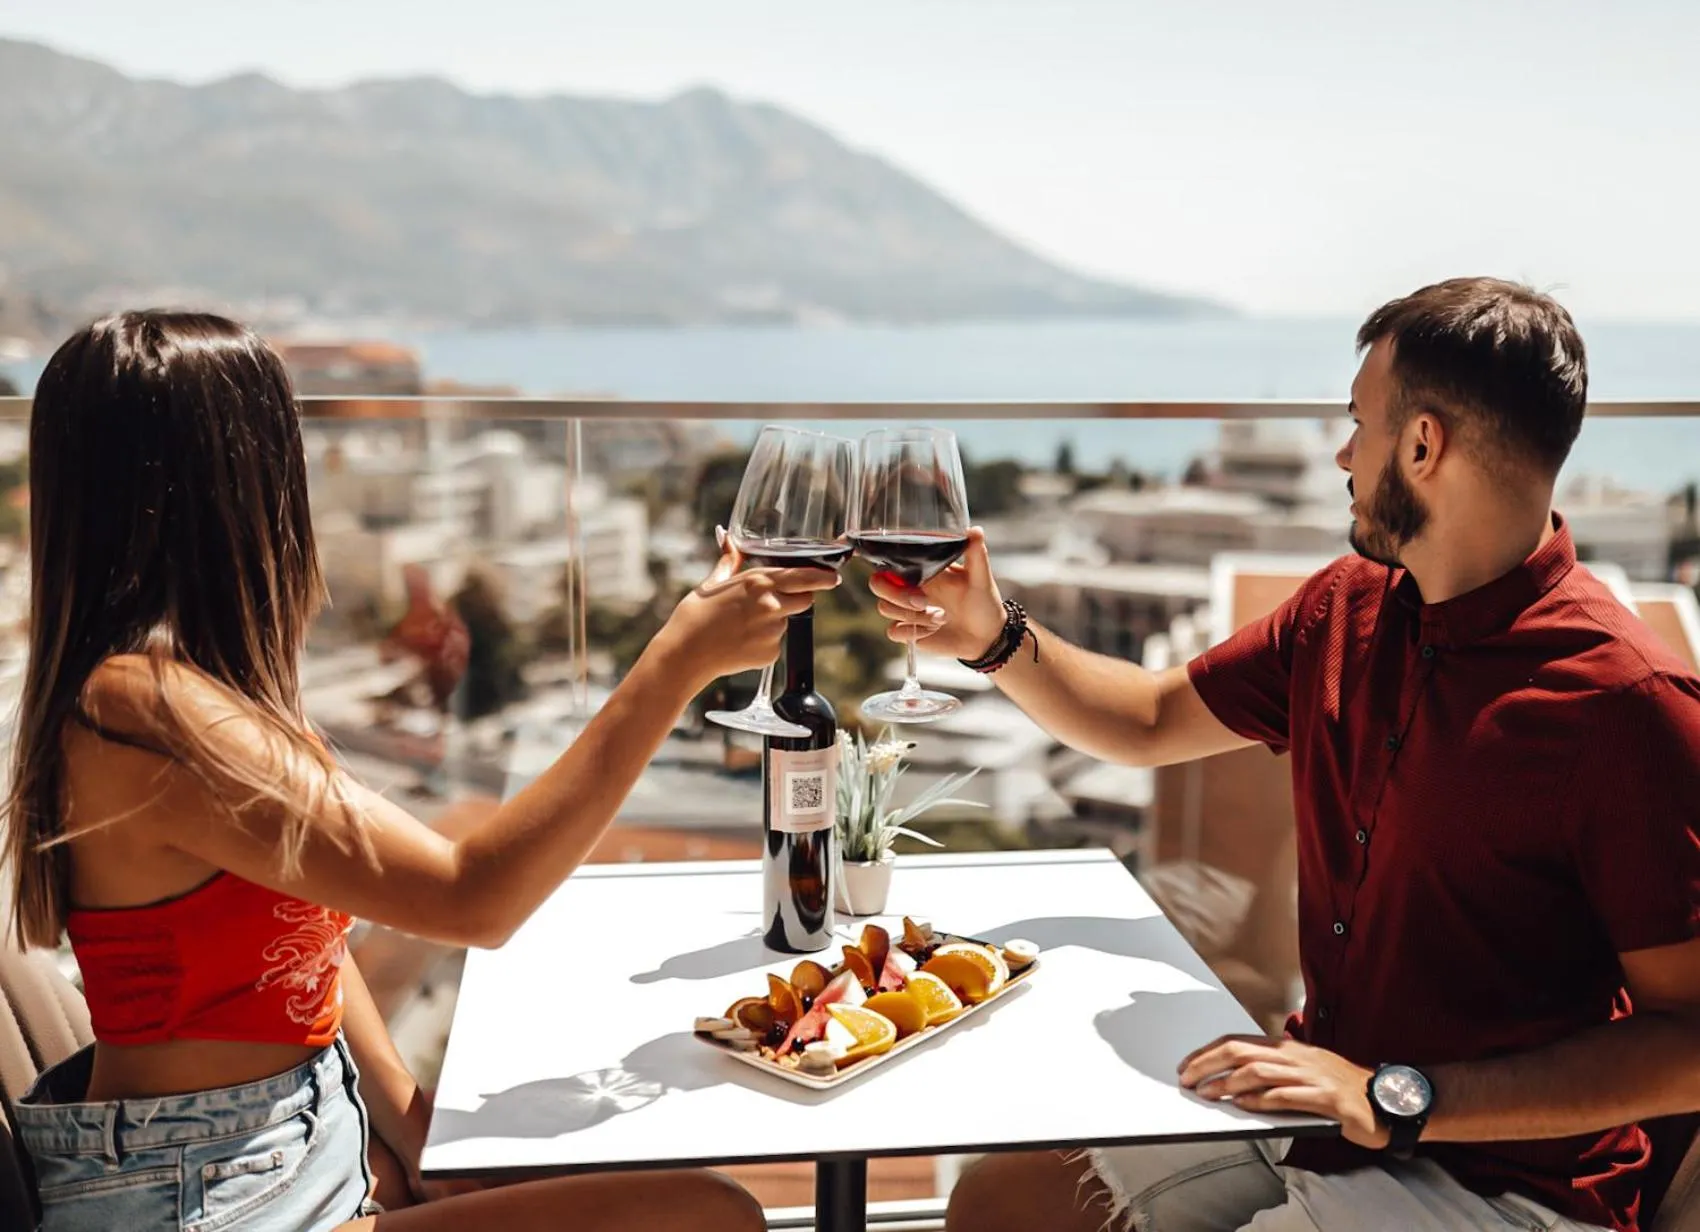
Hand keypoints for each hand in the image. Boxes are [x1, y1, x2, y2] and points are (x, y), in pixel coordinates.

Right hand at [652, 534, 839, 685]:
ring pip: (787, 622)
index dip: (822, 577)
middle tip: (769, 604)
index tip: (833, 577)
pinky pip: (776, 644)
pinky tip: (741, 642)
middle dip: (795, 599)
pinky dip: (764, 643)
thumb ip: (730, 560)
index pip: (805, 576)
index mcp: (759, 582)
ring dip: (775, 621)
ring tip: (743, 625)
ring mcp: (773, 630)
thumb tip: (727, 536)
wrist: (685, 654)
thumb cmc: (695, 615)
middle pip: (805, 599)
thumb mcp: (713, 582)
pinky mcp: (771, 653)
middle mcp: (772, 604)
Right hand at [868, 527, 1006, 659]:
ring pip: (885, 608)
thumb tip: (975, 530)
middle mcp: (911, 589)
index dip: (889, 569)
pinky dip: (911, 632)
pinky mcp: (910, 632)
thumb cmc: (984, 603)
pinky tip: (933, 630)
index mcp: (923, 572)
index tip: (908, 578)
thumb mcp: (981, 578)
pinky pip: (893, 632)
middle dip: (897, 594)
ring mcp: (908, 611)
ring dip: (913, 615)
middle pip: (878, 585)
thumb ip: (976, 554)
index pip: (890, 563)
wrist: (988, 636)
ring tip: (941, 617)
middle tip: (924, 601)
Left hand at [1178, 1034, 1387, 1148]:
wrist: (1389, 1100)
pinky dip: (1261, 1100)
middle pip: (1241, 1052)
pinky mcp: (1327, 1098)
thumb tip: (1234, 1081)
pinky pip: (1287, 1096)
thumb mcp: (1305, 1072)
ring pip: (1259, 1071)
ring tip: (1208, 1094)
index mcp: (1289, 1048)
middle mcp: (1297, 1056)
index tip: (1186, 1065)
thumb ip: (1274, 1072)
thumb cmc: (1343, 1089)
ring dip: (1228, 1083)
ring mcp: (1312, 1075)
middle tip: (1187, 1078)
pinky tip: (1244, 1106)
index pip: (1239, 1041)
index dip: (1208, 1051)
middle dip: (1208, 1063)